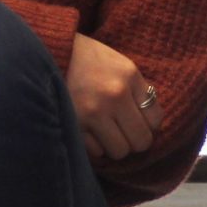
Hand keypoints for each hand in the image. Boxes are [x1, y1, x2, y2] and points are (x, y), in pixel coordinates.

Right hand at [68, 33, 157, 161]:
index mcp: (129, 76)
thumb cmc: (89, 61)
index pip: (155, 120)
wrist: (50, 53)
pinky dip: (95, 146)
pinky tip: (89, 132)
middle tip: (124, 132)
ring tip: (105, 132)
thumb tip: (151, 124)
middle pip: (140, 141)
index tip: (137, 121)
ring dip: (114, 146)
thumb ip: (138, 91)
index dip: (148, 125)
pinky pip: (96, 152)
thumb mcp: (120, 65)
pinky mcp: (74, 124)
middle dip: (134, 140)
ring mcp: (93, 112)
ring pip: (119, 152)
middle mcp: (114, 95)